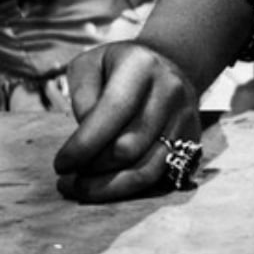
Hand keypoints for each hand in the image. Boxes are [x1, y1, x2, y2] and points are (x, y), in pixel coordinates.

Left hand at [52, 41, 200, 201]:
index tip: (60, 164)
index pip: (113, 111)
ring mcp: (185, 118)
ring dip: (110, 187)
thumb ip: (83, 96)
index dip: (84, 143)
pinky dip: (129, 187)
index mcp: (141, 65)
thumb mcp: (90, 64)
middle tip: (66, 178)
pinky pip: (160, 176)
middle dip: (94, 167)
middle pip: (129, 146)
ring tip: (81, 189)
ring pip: (147, 169)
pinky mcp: (193, 141)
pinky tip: (106, 187)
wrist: (166, 63)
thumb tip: (86, 139)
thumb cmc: (117, 66)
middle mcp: (169, 91)